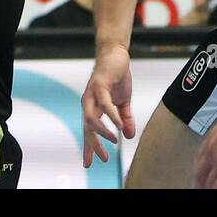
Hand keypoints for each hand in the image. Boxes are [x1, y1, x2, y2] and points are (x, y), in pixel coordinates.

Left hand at [81, 46, 134, 166]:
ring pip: (91, 118)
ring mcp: (92, 94)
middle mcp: (89, 102)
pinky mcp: (99, 85)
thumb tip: (130, 136)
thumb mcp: (124, 101)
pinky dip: (111, 116)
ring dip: (102, 132)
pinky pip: (104, 104)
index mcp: (94, 107)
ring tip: (114, 141)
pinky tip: (119, 125)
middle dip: (92, 145)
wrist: (117, 54)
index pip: (90, 131)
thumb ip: (125, 118)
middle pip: (87, 128)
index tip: (93, 162)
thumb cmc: (118, 77)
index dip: (91, 146)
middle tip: (101, 159)